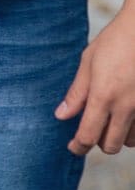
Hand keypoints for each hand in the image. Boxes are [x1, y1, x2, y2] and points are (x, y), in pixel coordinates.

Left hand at [55, 7, 134, 154]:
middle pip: (109, 146)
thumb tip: (61, 115)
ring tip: (111, 118)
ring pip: (129, 142)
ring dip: (118, 136)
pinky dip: (134, 130)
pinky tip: (127, 114)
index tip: (73, 147)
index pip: (88, 135)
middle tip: (91, 129)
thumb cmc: (115, 41)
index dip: (78, 146)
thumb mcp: (89, 61)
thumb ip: (77, 92)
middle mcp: (126, 108)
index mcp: (103, 96)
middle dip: (97, 142)